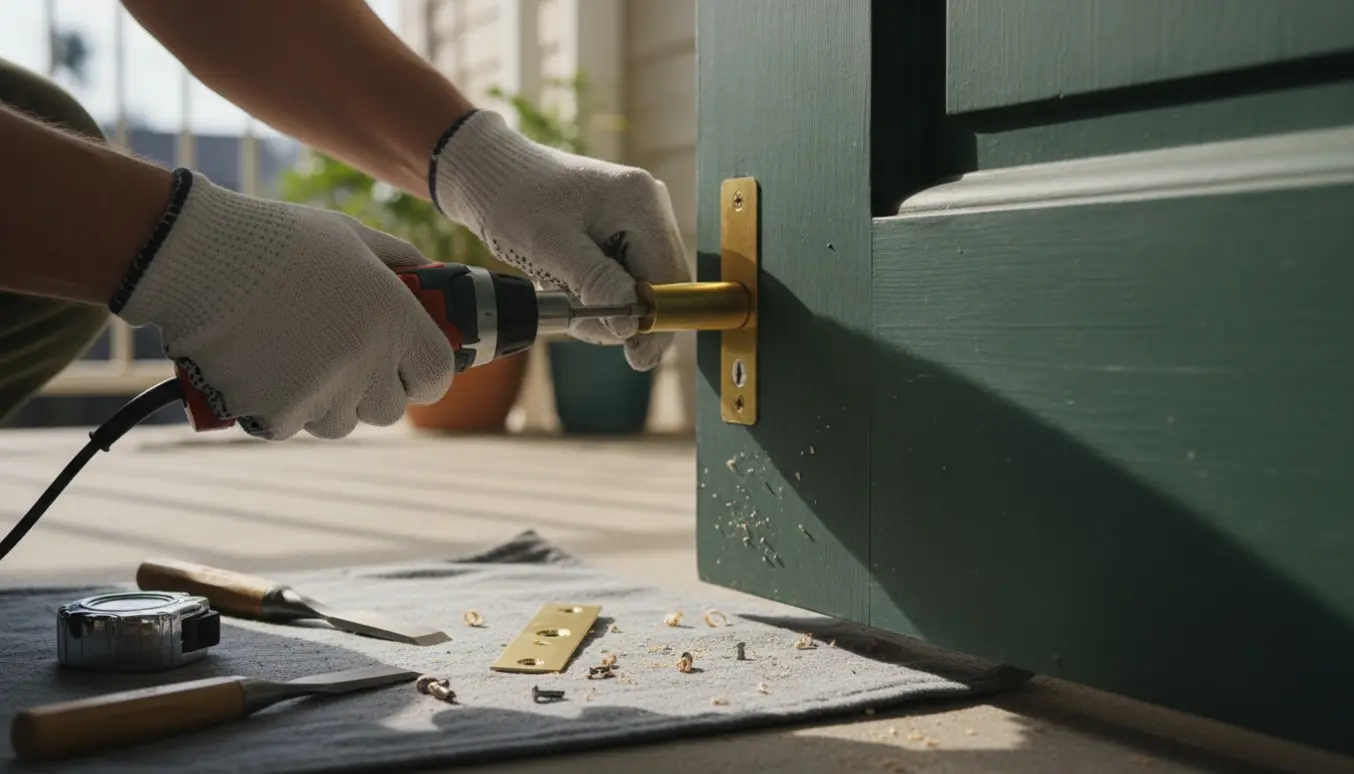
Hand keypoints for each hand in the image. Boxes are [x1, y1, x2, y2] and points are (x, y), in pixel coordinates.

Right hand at [112, 170, 455, 440]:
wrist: (199, 256)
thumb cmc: (279, 240)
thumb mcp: (353, 237)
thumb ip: (402, 261)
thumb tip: (433, 277)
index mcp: (395, 320)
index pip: (437, 376)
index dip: (424, 374)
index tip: (408, 368)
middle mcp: (366, 364)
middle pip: (389, 408)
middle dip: (373, 390)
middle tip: (345, 360)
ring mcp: (322, 394)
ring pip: (340, 422)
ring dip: (327, 402)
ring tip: (297, 358)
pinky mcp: (277, 414)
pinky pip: (292, 425)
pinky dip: (280, 407)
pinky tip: (263, 368)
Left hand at [430, 110, 691, 370]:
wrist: (488, 174)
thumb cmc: (515, 200)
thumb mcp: (550, 245)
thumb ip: (596, 282)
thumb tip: (631, 326)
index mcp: (640, 203)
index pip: (669, 278)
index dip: (656, 322)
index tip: (635, 357)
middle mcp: (649, 207)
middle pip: (659, 285)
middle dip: (620, 312)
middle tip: (576, 318)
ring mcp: (638, 219)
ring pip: (638, 286)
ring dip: (601, 303)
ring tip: (557, 288)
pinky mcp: (622, 231)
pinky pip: (622, 276)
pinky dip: (595, 290)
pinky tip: (564, 280)